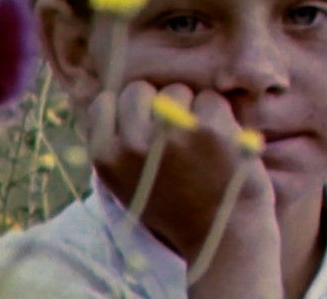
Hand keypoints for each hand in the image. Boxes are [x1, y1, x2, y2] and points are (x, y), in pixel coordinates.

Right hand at [87, 82, 283, 297]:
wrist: (223, 237)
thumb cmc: (174, 209)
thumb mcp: (126, 183)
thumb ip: (116, 145)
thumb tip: (114, 100)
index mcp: (106, 157)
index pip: (104, 103)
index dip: (126, 112)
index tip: (144, 129)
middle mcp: (133, 143)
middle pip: (139, 89)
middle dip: (157, 105)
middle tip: (175, 136)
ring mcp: (171, 133)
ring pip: (177, 91)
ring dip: (190, 110)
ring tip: (199, 144)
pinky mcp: (209, 128)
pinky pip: (210, 100)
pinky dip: (220, 118)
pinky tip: (221, 146)